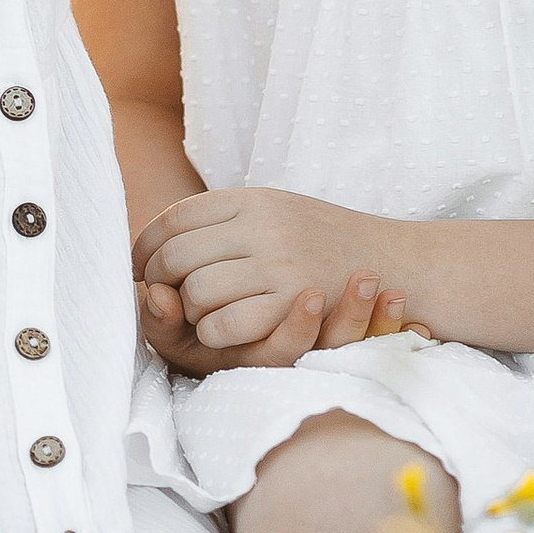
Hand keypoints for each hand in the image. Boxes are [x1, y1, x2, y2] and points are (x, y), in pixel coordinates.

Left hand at [137, 187, 422, 361]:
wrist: (393, 262)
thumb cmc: (322, 243)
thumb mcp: (274, 214)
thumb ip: (220, 223)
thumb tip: (152, 246)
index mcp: (251, 199)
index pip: (174, 218)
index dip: (145, 247)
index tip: (139, 268)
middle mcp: (262, 225)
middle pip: (176, 256)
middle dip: (159, 282)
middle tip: (162, 298)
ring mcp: (278, 262)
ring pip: (197, 292)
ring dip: (189, 312)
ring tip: (199, 315)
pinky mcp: (292, 301)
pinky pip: (225, 322)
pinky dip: (214, 333)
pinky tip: (222, 333)